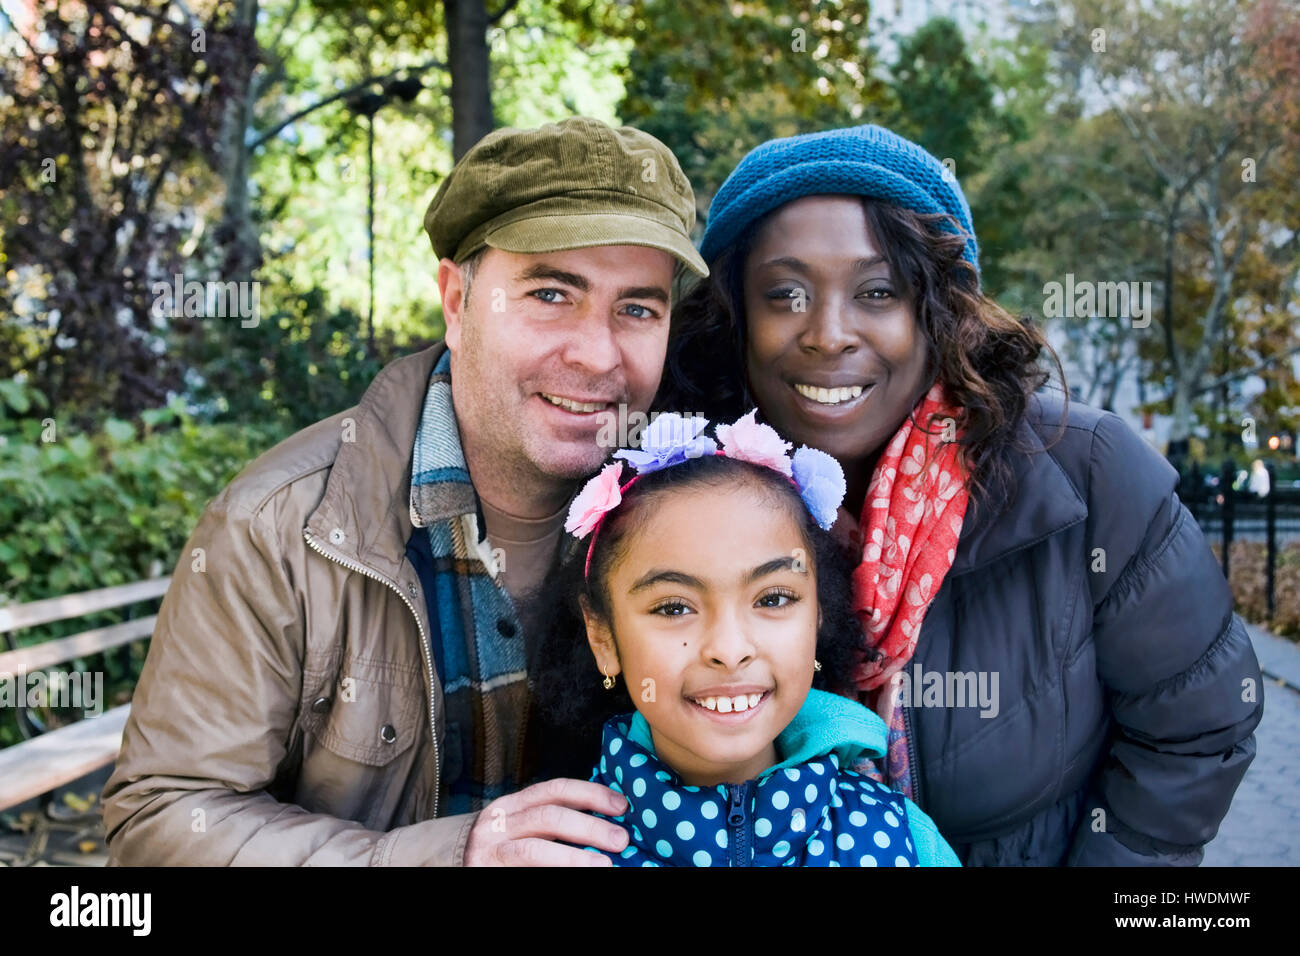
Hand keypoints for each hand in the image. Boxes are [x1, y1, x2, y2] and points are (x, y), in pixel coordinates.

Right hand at [463, 777, 629, 865]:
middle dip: (589, 827)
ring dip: (574, 857)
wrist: (455, 865)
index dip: (591, 794)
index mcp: (514, 804)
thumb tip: (608, 820)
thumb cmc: (500, 846)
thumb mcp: (522, 823)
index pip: (555, 790)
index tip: (622, 805)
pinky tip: (578, 876)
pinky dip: (556, 874)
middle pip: (549, 817)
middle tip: (620, 839)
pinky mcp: (487, 873)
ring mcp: (491, 851)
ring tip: (604, 865)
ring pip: (535, 851)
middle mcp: (499, 823)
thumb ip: (554, 817)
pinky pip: (525, 872)